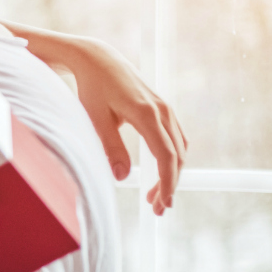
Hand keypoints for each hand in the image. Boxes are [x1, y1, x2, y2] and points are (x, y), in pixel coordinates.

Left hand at [5, 22, 188, 214]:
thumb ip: (110, 148)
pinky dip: (171, 159)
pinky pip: (175, 139)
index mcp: (147, 114)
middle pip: (176, 156)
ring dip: (172, 174)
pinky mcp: (163, 110)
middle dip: (170, 184)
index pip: (166, 156)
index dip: (167, 182)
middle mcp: (163, 111)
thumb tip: (123, 178)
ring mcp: (166, 109)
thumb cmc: (92, 90)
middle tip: (157, 210)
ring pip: (179, 148)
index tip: (163, 204)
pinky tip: (160, 175)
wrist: (99, 61)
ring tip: (155, 198)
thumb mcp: (95, 120)